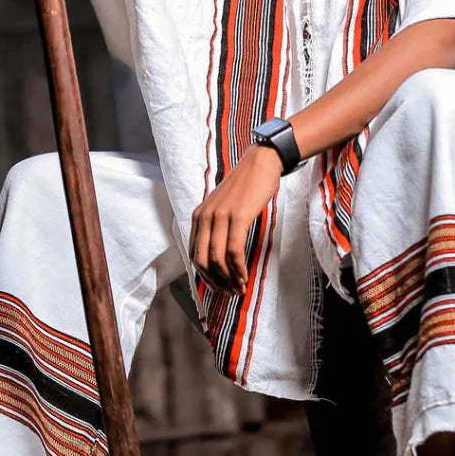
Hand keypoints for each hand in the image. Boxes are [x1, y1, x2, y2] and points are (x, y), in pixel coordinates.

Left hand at [190, 145, 282, 294]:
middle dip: (215, 282)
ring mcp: (220, 216)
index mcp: (198, 215)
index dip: (205, 276)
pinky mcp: (238, 217)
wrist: (261, 163)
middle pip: (202, 261)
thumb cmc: (246, 186)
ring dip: (229, 279)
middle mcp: (205, 216)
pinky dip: (239, 269)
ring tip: (239, 288)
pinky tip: (245, 277)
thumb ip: (216, 226)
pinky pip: (234, 251)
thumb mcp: (223, 205)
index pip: (194, 254)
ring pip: (218, 259)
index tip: (218, 287)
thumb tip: (218, 255)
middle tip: (229, 292)